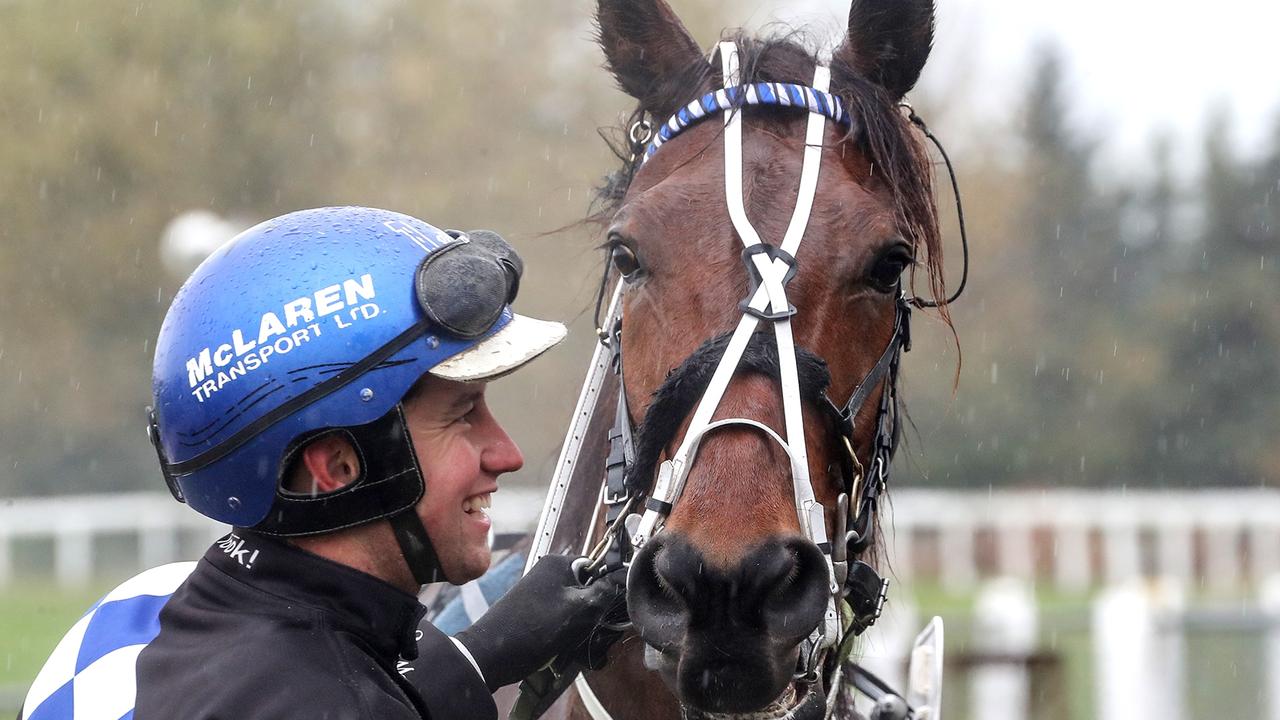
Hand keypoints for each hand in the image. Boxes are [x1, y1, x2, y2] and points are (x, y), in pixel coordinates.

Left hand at [454, 554, 625, 689]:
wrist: (491, 655)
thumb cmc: (536, 628)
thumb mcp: (580, 609)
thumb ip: (605, 591)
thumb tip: (622, 579)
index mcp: (558, 564)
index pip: (598, 568)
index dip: (608, 589)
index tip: (611, 611)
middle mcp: (548, 574)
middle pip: (587, 591)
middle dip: (594, 614)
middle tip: (594, 634)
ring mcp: (539, 595)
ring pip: (576, 610)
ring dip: (582, 629)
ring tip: (577, 646)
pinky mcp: (534, 614)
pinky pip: (561, 622)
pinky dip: (567, 636)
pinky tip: (566, 651)